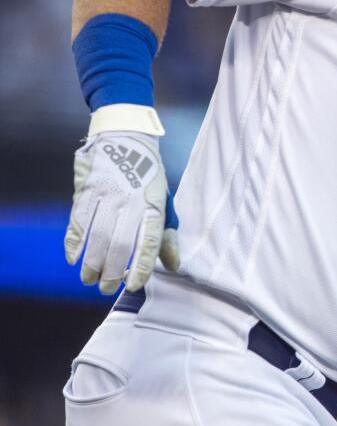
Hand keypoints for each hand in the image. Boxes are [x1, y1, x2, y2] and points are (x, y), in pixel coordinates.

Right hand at [64, 131, 178, 293]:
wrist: (125, 137)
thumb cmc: (147, 175)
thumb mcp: (163, 200)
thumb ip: (166, 234)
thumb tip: (174, 264)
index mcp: (154, 205)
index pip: (149, 242)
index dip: (142, 266)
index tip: (133, 285)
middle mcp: (131, 201)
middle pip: (120, 244)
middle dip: (112, 272)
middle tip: (106, 288)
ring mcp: (108, 195)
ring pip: (97, 237)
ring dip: (91, 263)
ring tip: (89, 279)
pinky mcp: (87, 190)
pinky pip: (78, 222)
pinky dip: (74, 244)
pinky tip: (74, 259)